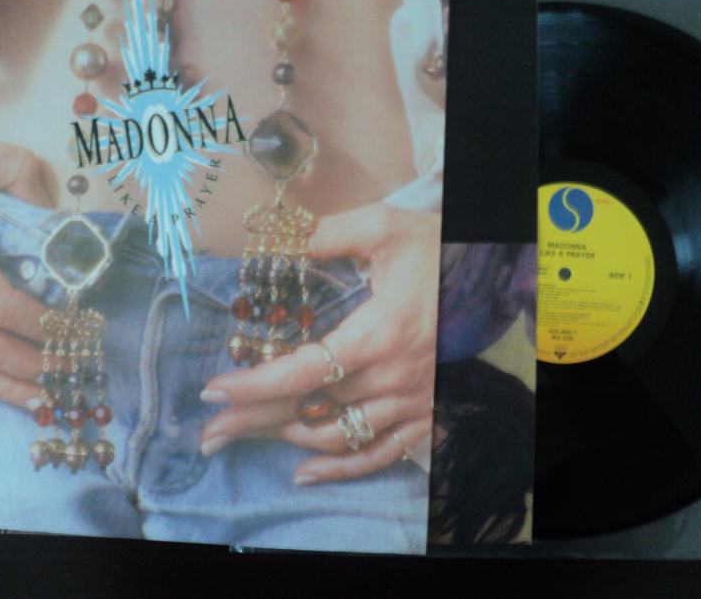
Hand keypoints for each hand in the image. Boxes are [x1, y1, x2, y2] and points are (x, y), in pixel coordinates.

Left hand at [199, 202, 439, 484]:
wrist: (491, 276)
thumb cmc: (436, 250)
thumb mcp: (384, 226)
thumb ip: (329, 234)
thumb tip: (279, 243)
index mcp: (380, 332)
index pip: (306, 370)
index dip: (257, 384)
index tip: (214, 390)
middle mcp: (394, 376)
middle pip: (312, 408)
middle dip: (254, 420)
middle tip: (209, 432)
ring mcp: (411, 400)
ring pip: (339, 435)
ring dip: (287, 440)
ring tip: (244, 435)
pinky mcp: (426, 413)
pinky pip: (382, 454)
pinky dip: (342, 469)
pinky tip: (303, 473)